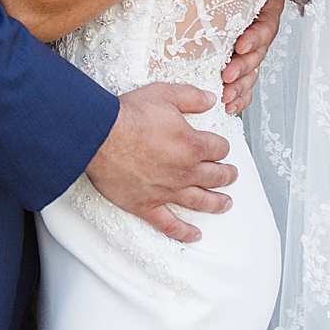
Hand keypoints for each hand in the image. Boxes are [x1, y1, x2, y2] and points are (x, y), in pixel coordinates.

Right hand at [85, 83, 235, 242]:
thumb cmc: (127, 116)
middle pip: (216, 177)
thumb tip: (210, 100)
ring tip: (226, 203)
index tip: (220, 147)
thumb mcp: (163, 94)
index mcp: (192, 145)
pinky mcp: (148, 205)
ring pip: (201, 201)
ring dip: (217, 203)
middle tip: (231, 175)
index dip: (222, 146)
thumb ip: (190, 97)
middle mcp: (185, 172)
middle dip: (227, 175)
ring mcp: (168, 191)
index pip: (219, 148)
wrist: (98, 136)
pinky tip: (194, 235)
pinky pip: (170, 224)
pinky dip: (184, 232)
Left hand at [221, 0, 284, 113]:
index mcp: (263, 8)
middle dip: (244, 66)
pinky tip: (231, 104)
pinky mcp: (240, 61)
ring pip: (252, 70)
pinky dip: (240, 94)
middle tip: (227, 74)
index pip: (265, 25)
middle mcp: (258, 29)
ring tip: (226, 94)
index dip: (255, 37)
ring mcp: (250, 47)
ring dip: (241, 84)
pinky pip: (246, 82)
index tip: (240, 44)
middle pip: (259, 52)